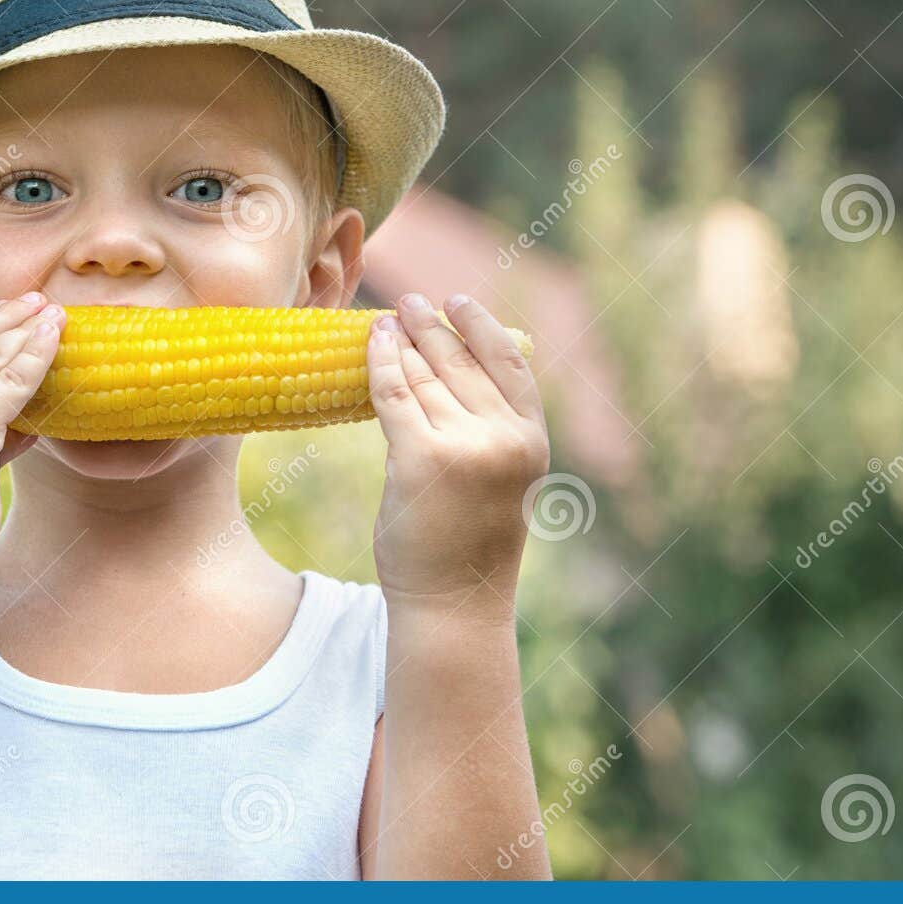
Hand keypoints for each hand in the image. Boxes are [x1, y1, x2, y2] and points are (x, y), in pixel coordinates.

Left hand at [365, 293, 549, 616]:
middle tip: (409, 301)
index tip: (458, 300)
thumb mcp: (499, 483)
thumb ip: (489, 432)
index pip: (509, 364)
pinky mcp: (420, 458)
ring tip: (385, 320)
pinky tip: (370, 340)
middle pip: (462, 364)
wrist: (452, 602)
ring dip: (401, 341)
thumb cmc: (468, 547)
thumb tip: (447, 373)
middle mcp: (504, 438)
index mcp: (532, 441)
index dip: (482, 326)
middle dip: (433, 326)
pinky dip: (379, 361)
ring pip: (424, 375)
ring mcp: (464, 446)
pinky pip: (394, 393)